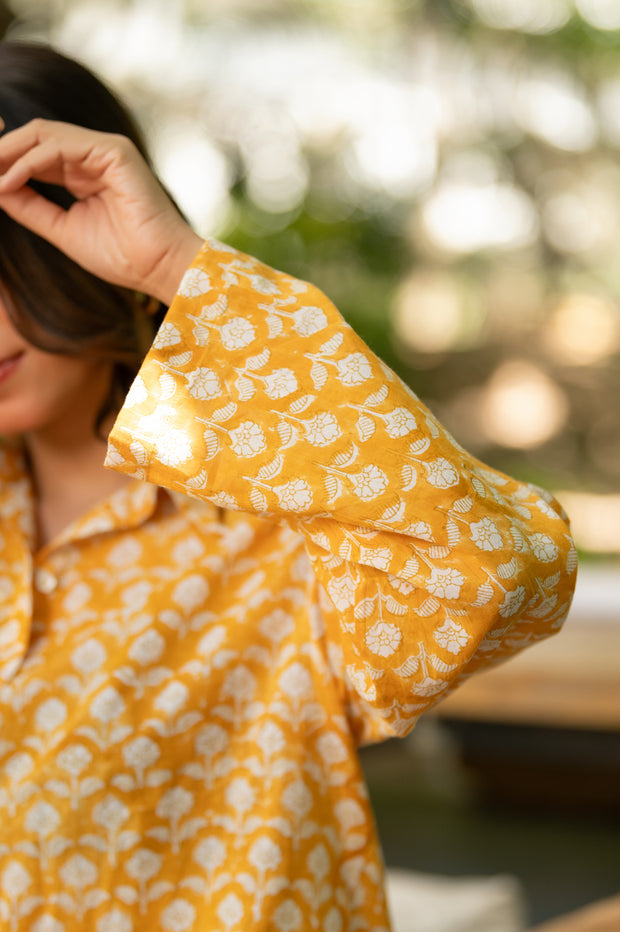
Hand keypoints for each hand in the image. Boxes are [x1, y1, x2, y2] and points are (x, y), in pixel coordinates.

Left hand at [0, 118, 203, 303]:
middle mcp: (95, 155)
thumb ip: (30, 207)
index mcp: (85, 171)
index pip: (36, 152)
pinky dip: (28, 162)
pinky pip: (58, 146)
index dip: (4, 159)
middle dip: (1, 152)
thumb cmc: (122, 257)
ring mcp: (105, 149)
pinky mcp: (114, 151)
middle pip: (34, 137)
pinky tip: (10, 180)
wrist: (158, 268)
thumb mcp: (62, 229)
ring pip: (41, 134)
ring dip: (8, 154)